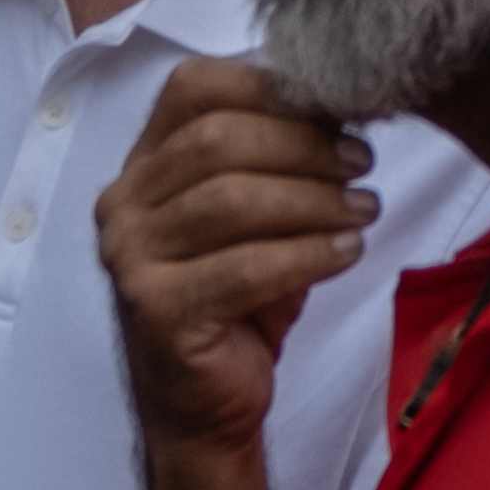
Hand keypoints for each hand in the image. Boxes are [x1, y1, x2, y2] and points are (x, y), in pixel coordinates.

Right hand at [98, 56, 379, 465]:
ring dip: (313, 198)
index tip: (337, 108)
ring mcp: (131, 256)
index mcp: (144, 162)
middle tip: (362, 162)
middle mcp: (124, 201)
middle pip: (217, 140)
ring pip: (231, 200)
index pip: (193, 87)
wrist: (205, 405)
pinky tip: (349, 252)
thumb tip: (345, 100)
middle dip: (302, 144)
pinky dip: (308, 253)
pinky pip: (245, 267)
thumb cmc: (240, 297)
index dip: (267, 84)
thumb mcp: (261, 213)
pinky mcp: (156, 308)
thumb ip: (282, 156)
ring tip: (365, 208)